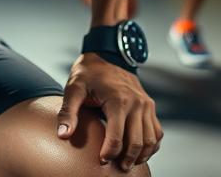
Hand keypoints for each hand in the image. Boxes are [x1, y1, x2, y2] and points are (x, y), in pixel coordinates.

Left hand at [57, 54, 160, 171]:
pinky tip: (139, 152)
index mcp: (118, 100)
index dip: (109, 153)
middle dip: (126, 159)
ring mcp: (146, 104)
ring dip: (141, 155)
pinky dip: (151, 145)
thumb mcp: (73, 88)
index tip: (101, 160)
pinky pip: (157, 131)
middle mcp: (136, 103)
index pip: (117, 137)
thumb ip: (68, 112)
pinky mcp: (150, 105)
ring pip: (151, 139)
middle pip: (137, 142)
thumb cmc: (88, 73)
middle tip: (116, 167)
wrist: (107, 54)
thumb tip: (63, 135)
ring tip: (127, 163)